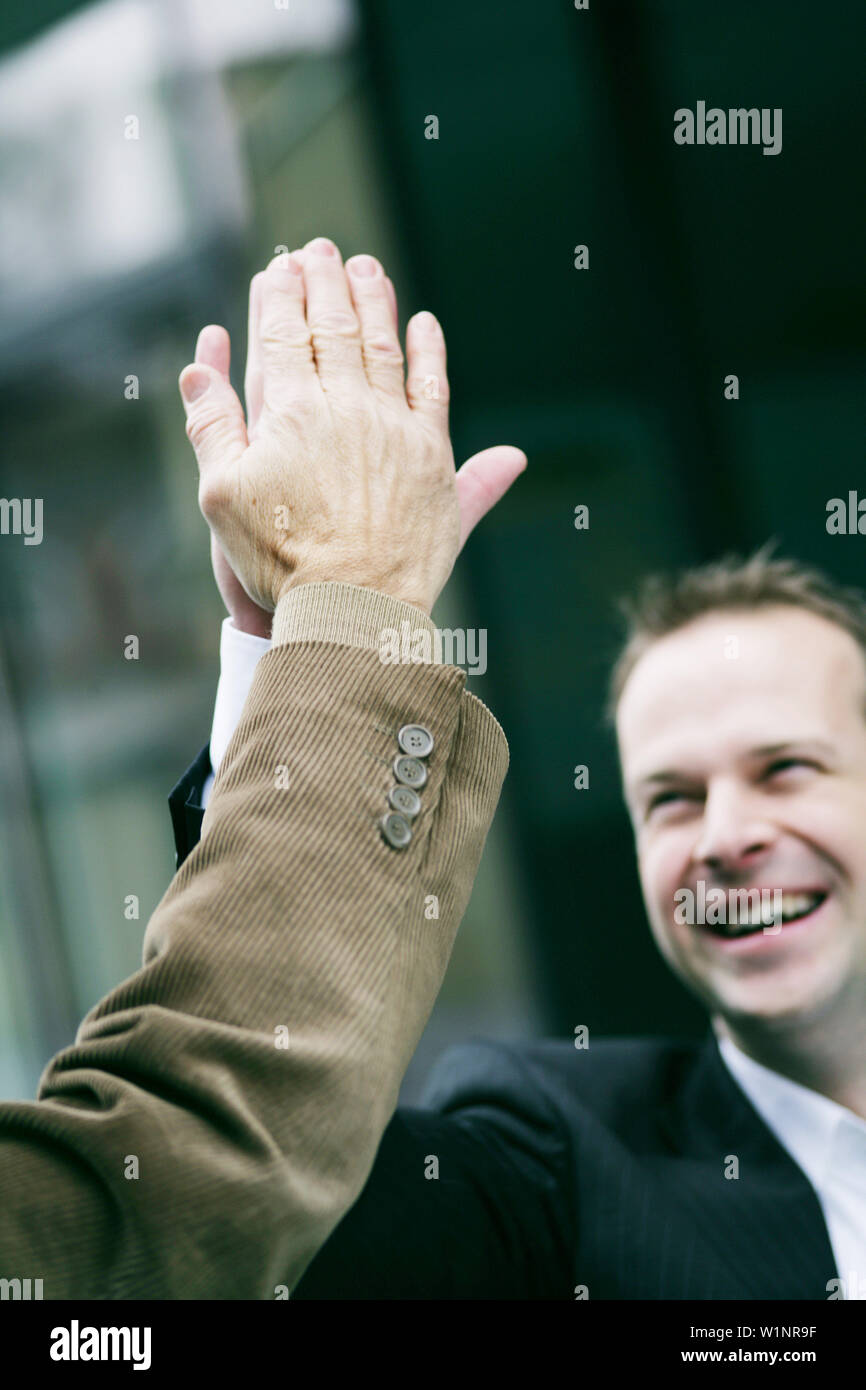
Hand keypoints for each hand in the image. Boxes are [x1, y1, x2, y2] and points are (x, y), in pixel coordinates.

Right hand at [179, 238, 525, 615]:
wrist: (354, 607)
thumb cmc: (279, 559)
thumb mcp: (221, 495)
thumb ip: (211, 425)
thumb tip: (198, 365)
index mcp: (292, 412)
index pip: (283, 336)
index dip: (281, 298)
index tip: (281, 267)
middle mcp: (346, 407)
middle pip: (334, 327)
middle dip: (325, 282)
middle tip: (321, 248)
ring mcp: (393, 427)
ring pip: (383, 345)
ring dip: (374, 300)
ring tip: (366, 267)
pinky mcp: (432, 455)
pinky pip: (433, 388)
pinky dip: (429, 352)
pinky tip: (424, 324)